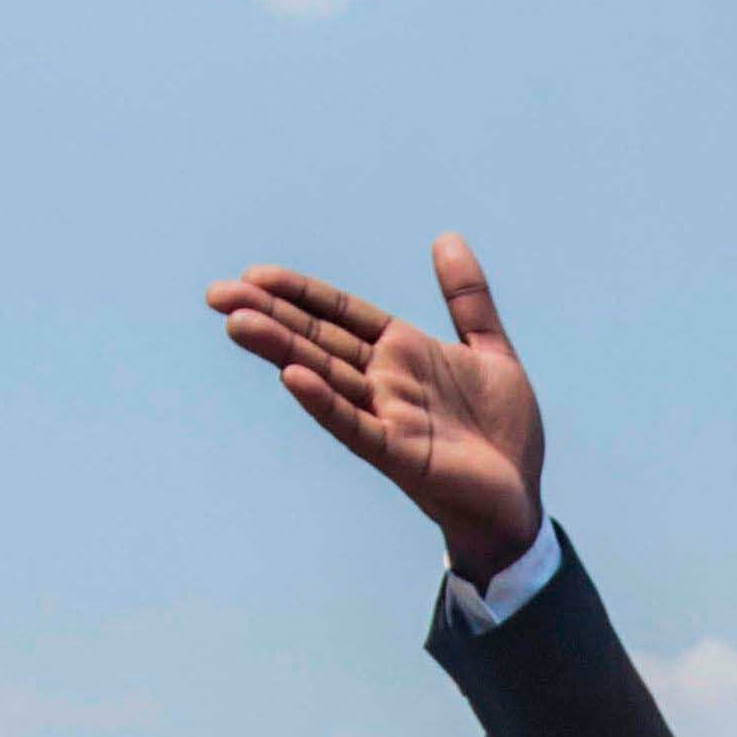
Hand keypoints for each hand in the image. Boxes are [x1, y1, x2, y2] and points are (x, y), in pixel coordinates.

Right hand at [205, 235, 547, 585]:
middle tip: (217, 294)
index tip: (254, 274)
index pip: (339, 314)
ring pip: (325, 376)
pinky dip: (324, 402)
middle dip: (270, 315)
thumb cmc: (501, 431)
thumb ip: (467, 299)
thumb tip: (446, 238)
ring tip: (239, 324)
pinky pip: (355, 425)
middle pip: (318, 340)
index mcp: (401, 353)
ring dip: (282, 350)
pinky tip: (292, 378)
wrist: (519, 498)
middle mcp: (384, 382)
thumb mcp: (490, 350)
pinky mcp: (400, 453)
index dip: (300, 293)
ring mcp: (387, 417)